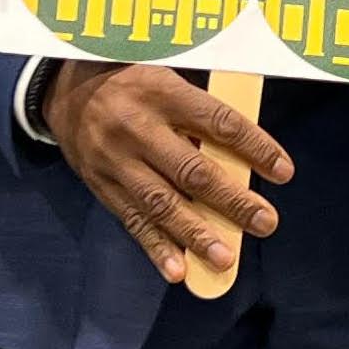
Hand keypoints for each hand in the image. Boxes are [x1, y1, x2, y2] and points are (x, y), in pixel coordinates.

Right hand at [42, 62, 291, 283]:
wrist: (65, 90)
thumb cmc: (133, 82)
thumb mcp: (166, 77)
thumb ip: (200, 111)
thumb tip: (244, 152)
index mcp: (162, 92)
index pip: (218, 122)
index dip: (254, 147)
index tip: (283, 171)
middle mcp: (137, 128)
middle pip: (191, 170)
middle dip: (232, 200)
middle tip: (265, 222)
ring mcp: (116, 161)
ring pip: (161, 203)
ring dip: (196, 234)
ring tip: (226, 257)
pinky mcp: (102, 186)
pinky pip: (132, 220)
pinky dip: (156, 248)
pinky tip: (178, 270)